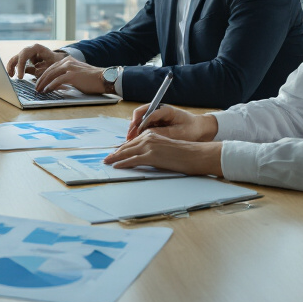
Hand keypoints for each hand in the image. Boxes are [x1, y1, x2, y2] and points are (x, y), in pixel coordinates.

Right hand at [5, 44, 65, 78]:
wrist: (57, 59)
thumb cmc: (55, 62)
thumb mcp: (50, 67)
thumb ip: (40, 70)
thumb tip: (27, 72)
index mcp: (37, 48)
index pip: (24, 55)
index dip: (21, 66)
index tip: (21, 77)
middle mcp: (30, 49)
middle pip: (18, 56)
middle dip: (15, 66)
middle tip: (15, 77)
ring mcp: (27, 52)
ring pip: (15, 58)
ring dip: (12, 67)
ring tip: (11, 76)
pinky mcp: (25, 57)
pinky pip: (17, 62)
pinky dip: (14, 67)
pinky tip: (13, 74)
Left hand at [30, 55, 105, 94]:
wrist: (104, 78)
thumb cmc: (91, 79)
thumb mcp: (77, 73)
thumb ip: (66, 75)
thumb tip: (56, 83)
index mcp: (68, 60)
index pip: (52, 68)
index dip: (43, 75)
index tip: (39, 82)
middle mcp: (67, 62)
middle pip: (49, 71)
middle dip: (41, 80)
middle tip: (36, 87)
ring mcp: (69, 68)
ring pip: (51, 75)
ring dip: (43, 83)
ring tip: (39, 90)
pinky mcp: (72, 75)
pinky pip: (57, 81)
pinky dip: (50, 86)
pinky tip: (47, 90)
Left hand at [103, 131, 223, 176]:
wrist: (195, 154)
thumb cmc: (183, 154)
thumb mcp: (165, 148)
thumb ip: (153, 150)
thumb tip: (143, 158)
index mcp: (151, 135)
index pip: (132, 142)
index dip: (122, 148)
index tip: (114, 153)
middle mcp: (148, 138)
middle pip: (127, 146)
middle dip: (116, 153)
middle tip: (107, 158)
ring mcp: (149, 147)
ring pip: (127, 152)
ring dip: (115, 158)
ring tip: (108, 162)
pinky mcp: (151, 156)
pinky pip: (133, 160)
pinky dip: (123, 163)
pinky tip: (116, 166)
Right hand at [124, 103, 216, 141]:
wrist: (200, 129)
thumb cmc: (192, 129)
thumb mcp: (179, 133)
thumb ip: (162, 133)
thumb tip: (146, 134)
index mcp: (166, 109)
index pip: (148, 113)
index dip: (140, 123)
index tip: (136, 132)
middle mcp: (159, 110)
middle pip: (140, 114)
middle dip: (133, 126)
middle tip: (129, 137)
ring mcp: (157, 115)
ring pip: (140, 120)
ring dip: (134, 130)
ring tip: (130, 140)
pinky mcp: (156, 121)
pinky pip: (143, 125)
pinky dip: (139, 132)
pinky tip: (136, 141)